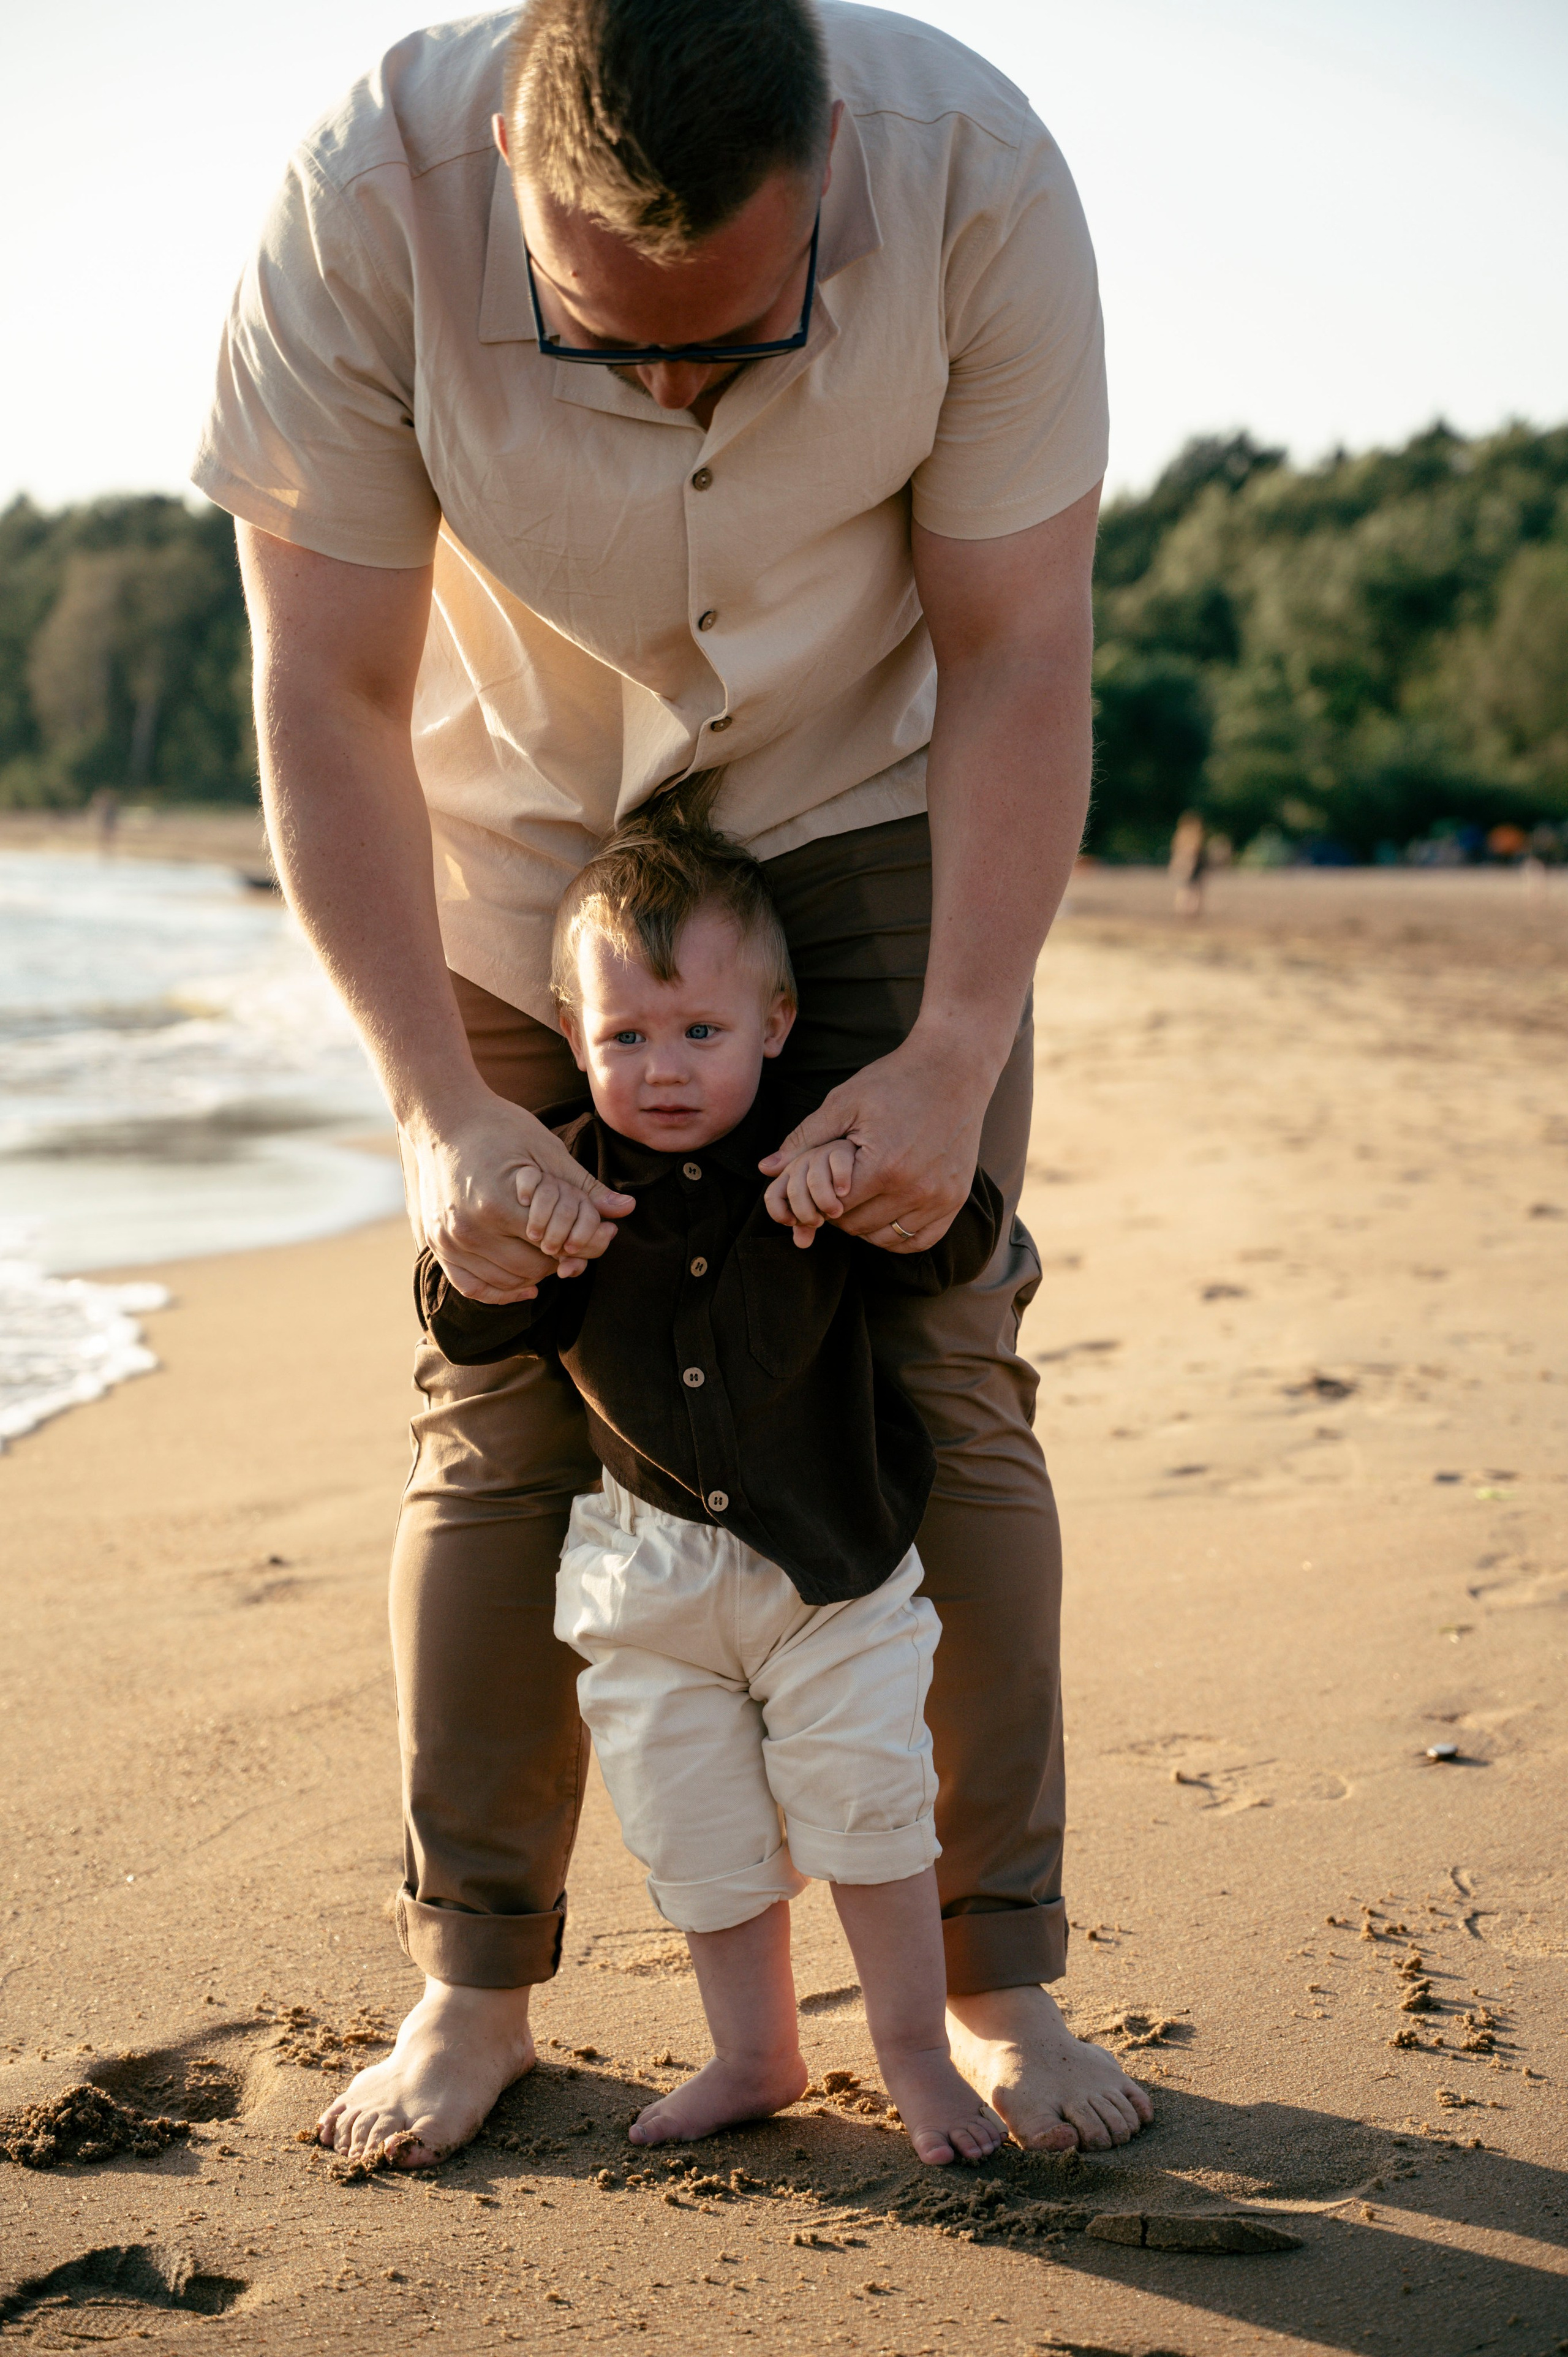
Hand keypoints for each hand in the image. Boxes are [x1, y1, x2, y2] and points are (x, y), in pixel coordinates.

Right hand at [408, 1090, 634, 1303]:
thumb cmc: (500, 1127)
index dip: (579, 1243)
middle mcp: (470, 1229)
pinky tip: (524, 1286)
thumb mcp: (546, 1151)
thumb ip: (583, 1188)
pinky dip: (499, 1292)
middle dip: (558, 1259)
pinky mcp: (437, 1243)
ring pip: (505, 1282)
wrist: (444, 1117)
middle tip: (570, 1243)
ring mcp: (449, 1239)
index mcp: (498, 1205)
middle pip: (531, 1269)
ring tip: (547, 1253)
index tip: (589, 1233)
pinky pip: (471, 1286)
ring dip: (533, 1275)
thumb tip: (626, 1209)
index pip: (553, 1248)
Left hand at [759, 1030, 991, 1251]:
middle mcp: (915, 1190)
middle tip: (838, 1184)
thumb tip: (766, 1169)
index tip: (818, 1181)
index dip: (816, 1198)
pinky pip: (920, 1240)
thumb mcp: (844, 1102)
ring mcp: (940, 1198)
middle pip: (855, 1227)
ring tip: (862, 1193)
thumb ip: (805, 1139)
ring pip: (884, 1238)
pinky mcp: (956, 1200)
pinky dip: (899, 1234)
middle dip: (837, 1211)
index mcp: (883, 1167)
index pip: (832, 1211)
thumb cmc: (894, 1080)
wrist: (954, 1068)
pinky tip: (887, 1210)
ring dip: (865, 1224)